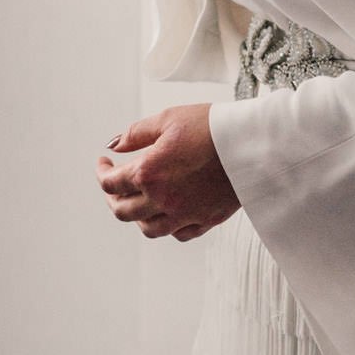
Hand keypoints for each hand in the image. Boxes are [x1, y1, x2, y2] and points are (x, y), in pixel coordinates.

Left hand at [97, 103, 239, 241]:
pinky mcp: (206, 220)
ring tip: (136, 201)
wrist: (252, 143)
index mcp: (149, 173)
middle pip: (123, 211)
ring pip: (149, 229)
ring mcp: (185, 214)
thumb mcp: (167, 119)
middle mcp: (163, 199)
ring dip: (136, 217)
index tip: (104, 162)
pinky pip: (178, 234)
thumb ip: (135, 134)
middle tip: (113, 186)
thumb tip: (114, 146)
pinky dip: (167, 226)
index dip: (102, 172)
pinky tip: (166, 212)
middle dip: (112, 198)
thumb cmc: (210, 126)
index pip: (111, 183)